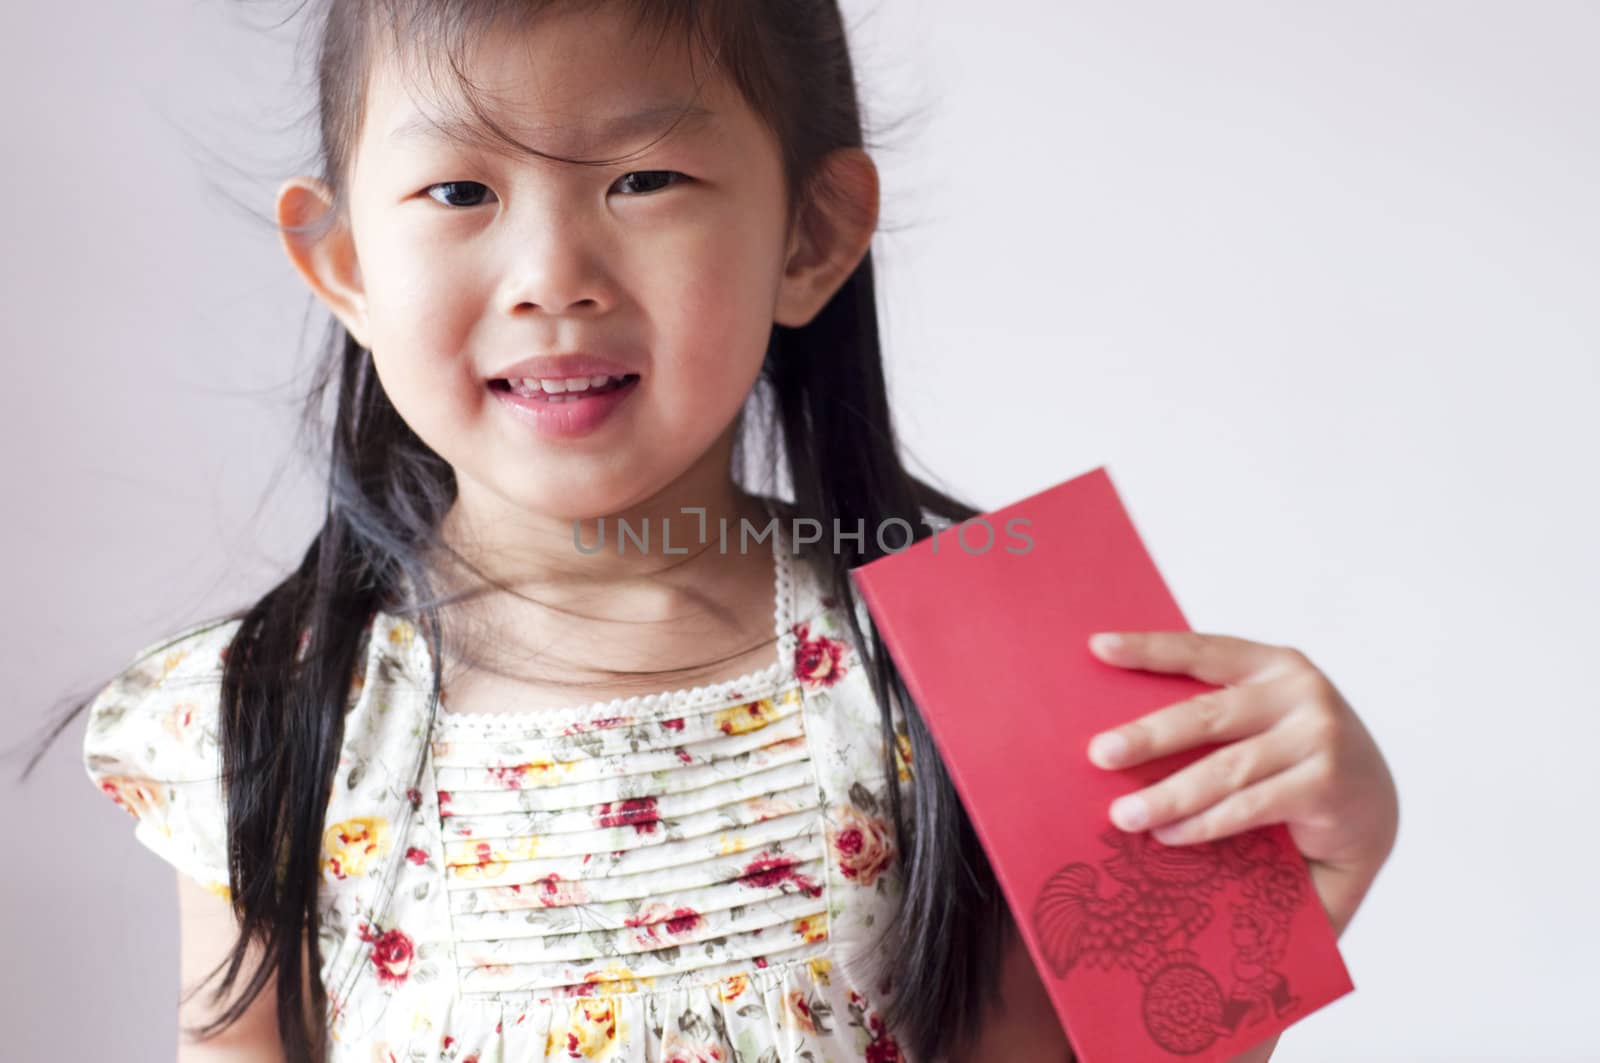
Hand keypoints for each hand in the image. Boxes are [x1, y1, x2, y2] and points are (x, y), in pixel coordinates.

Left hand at [1082, 631, 1398, 938]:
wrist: (1374, 813)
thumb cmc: (1296, 763)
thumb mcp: (1261, 724)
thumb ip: (1214, 718)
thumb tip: (1124, 737)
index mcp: (1275, 665)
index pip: (1204, 651)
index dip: (1151, 648)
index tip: (1098, 647)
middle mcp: (1300, 692)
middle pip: (1207, 715)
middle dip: (1147, 736)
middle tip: (1099, 754)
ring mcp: (1318, 738)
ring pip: (1225, 770)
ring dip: (1169, 795)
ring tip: (1124, 815)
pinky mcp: (1325, 785)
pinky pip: (1250, 806)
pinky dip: (1205, 823)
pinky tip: (1170, 835)